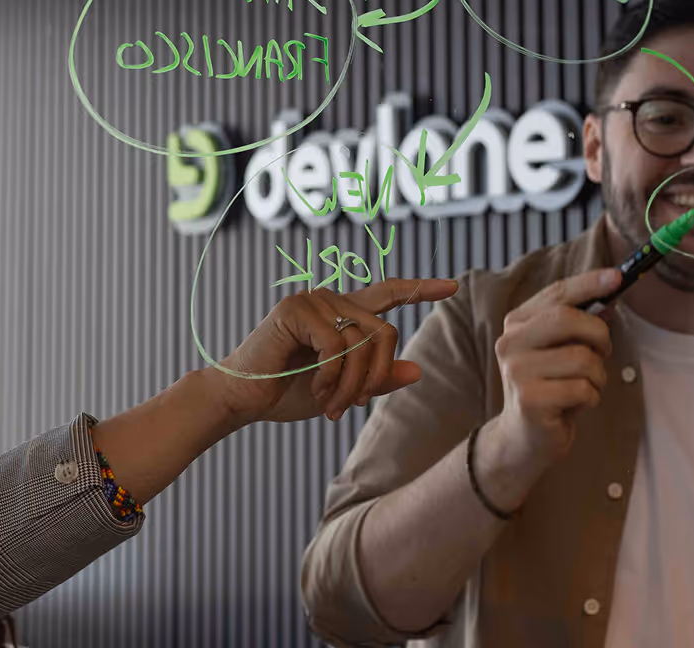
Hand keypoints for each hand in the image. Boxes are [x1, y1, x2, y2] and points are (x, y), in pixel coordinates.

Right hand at [209, 278, 458, 424]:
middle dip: (375, 376)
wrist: (242, 399)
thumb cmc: (287, 393)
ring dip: (350, 384)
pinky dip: (331, 377)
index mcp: (342, 315)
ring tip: (329, 405)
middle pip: (384, 332)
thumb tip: (418, 369)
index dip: (419, 289)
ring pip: (362, 341)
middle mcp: (330, 300)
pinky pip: (337, 345)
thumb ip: (377, 379)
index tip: (451, 286)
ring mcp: (312, 301)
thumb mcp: (342, 390)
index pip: (387, 294)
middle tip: (351, 406)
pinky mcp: (295, 310)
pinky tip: (315, 390)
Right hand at [484, 268, 620, 502]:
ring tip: (583, 388)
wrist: (522, 439)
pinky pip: (583, 389)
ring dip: (597, 377)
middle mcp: (510, 342)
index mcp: (517, 323)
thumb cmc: (548, 389)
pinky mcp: (530, 399)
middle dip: (599, 336)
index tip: (618, 277)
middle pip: (568, 319)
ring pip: (583, 358)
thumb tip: (610, 297)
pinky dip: (590, 399)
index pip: (556, 293)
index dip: (590, 283)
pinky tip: (573, 406)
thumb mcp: (560, 352)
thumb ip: (578, 325)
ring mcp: (517, 371)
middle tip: (602, 353)